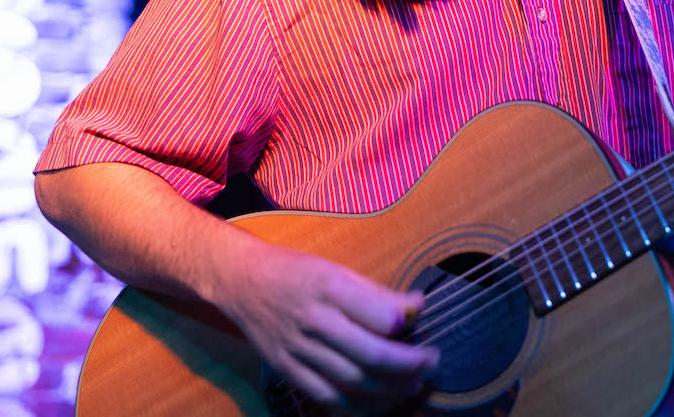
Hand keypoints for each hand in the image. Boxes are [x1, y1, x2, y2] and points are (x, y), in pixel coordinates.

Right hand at [212, 242, 438, 406]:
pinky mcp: (287, 370)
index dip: (407, 326)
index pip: (381, 317)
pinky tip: (377, 402)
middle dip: (408, 365)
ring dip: (389, 390)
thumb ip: (378, 293)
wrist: (243, 282)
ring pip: (352, 381)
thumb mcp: (338, 270)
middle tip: (431, 363)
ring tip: (412, 385)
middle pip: (370, 355)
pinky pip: (326, 397)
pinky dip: (356, 406)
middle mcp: (315, 321)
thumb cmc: (296, 272)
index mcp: (331, 288)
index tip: (423, 325)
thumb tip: (419, 304)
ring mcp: (299, 349)